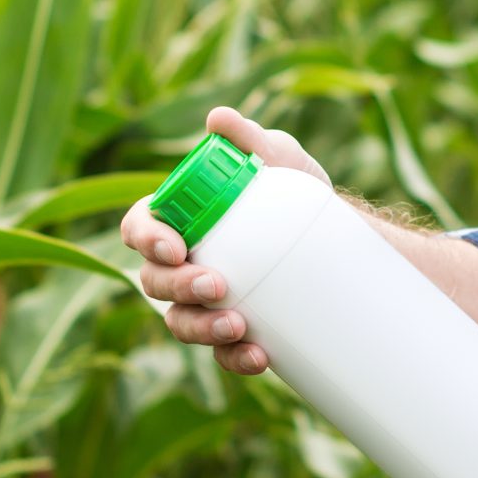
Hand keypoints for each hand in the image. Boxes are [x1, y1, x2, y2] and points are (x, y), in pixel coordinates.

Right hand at [121, 106, 331, 375]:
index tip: (177, 247)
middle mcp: (180, 263)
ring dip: (202, 328)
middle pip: (153, 282)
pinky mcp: (232, 331)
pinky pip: (221, 354)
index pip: (139, 228)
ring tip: (239, 325)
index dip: (146, 240)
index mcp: (176, 218)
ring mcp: (203, 301)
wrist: (338, 235)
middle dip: (179, 288)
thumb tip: (218, 119)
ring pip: (181, 322)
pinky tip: (261, 357)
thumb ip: (248, 138)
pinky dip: (236, 359)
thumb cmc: (292, 188)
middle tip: (217, 285)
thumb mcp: (277, 158)